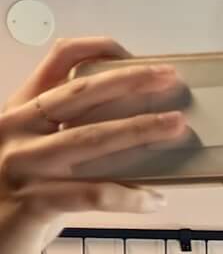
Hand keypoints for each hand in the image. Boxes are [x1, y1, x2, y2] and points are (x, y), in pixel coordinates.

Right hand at [0, 39, 189, 253]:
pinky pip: (92, 195)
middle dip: (130, 83)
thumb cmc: (15, 203)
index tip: (133, 55)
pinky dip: (129, 197)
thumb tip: (138, 133)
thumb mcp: (36, 159)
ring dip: (139, 130)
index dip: (95, 50)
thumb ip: (72, 141)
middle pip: (81, 94)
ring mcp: (23, 166)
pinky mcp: (33, 203)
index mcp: (17, 111)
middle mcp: (16, 130)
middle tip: (169, 79)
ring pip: (90, 139)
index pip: (56, 63)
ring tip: (176, 126)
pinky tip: (156, 199)